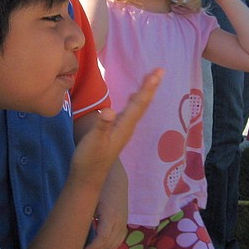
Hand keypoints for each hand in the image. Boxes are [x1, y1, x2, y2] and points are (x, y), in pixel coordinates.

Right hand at [71, 69, 162, 187]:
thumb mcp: (94, 141)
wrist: (88, 178)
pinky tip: (134, 97)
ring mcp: (123, 130)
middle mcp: (128, 127)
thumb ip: (101, 126)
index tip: (157, 73)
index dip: (148, 87)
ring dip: (144, 92)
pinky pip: (131, 111)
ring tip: (151, 79)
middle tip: (160, 70)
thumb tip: (108, 109)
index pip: (139, 103)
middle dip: (150, 86)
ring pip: (138, 107)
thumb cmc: (90, 159)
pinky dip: (136, 100)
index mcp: (124, 126)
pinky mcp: (118, 132)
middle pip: (142, 103)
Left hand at [81, 158, 127, 248]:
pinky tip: (100, 248)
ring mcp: (124, 222)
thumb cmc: (99, 186)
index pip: (102, 239)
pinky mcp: (125, 222)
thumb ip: (84, 216)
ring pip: (115, 244)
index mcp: (110, 215)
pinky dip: (111, 246)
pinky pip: (120, 240)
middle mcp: (119, 221)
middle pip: (108, 244)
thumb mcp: (90, 200)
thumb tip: (73, 232)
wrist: (116, 178)